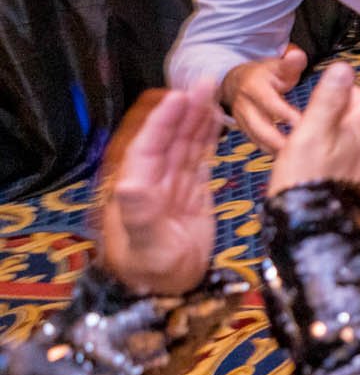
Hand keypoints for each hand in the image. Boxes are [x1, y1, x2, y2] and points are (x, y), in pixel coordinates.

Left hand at [97, 87, 221, 295]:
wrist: (165, 292)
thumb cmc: (151, 271)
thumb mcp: (145, 244)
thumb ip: (138, 214)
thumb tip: (130, 183)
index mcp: (138, 188)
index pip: (150, 146)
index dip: (164, 121)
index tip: (179, 97)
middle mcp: (154, 181)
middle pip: (169, 138)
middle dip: (183, 110)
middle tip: (202, 82)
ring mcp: (173, 186)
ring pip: (185, 144)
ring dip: (196, 118)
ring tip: (210, 91)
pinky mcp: (192, 195)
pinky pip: (198, 159)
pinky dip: (206, 138)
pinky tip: (214, 120)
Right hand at [219, 45, 307, 152]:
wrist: (238, 81)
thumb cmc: (266, 74)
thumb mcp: (277, 66)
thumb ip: (290, 64)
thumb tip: (298, 55)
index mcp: (252, 87)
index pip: (270, 103)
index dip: (286, 114)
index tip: (305, 123)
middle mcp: (243, 105)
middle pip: (260, 127)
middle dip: (279, 140)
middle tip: (302, 149)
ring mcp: (241, 120)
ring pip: (257, 139)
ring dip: (276, 149)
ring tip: (297, 158)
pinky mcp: (244, 131)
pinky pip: (257, 143)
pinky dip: (271, 151)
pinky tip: (289, 158)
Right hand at [268, 62, 359, 195]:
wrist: (316, 227)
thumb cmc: (309, 178)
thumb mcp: (312, 132)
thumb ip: (328, 100)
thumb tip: (346, 68)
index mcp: (358, 132)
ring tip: (356, 114)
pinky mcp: (352, 185)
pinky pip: (358, 154)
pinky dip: (355, 142)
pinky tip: (346, 151)